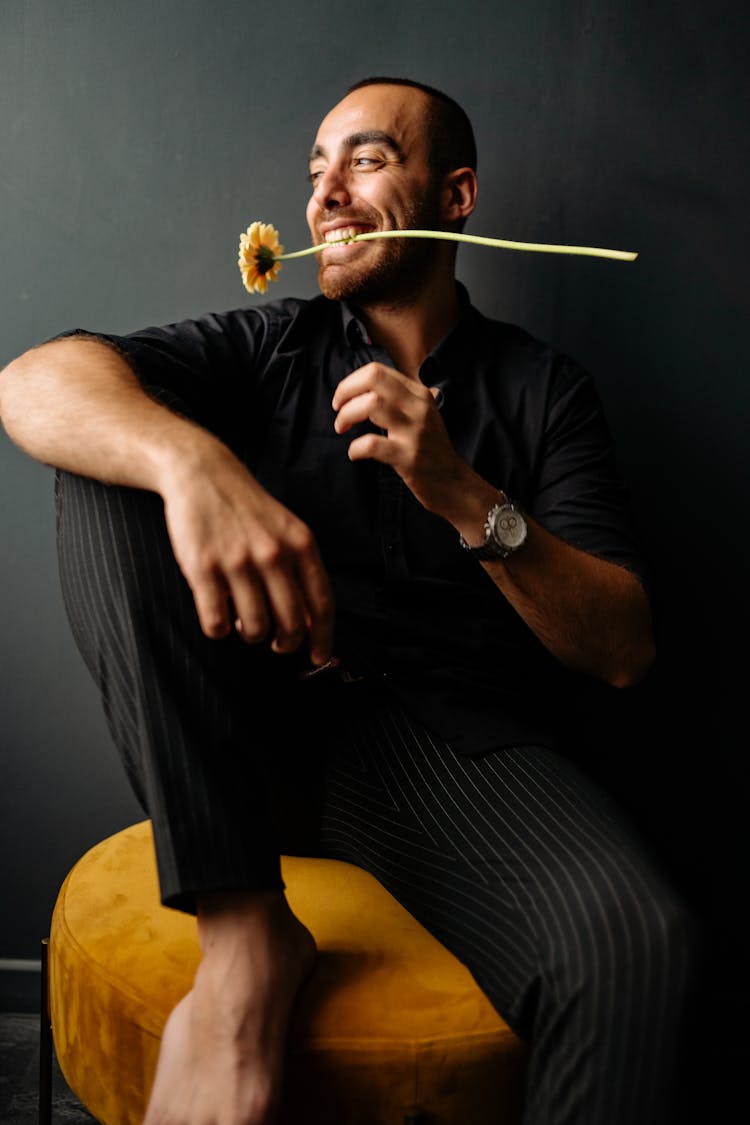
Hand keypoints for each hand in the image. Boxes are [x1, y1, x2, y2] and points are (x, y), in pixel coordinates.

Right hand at [160, 439, 333, 663]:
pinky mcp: (203, 567)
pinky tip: (219, 616)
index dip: (323, 639)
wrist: (203, 472)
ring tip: (243, 621)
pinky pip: (216, 623)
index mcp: (301, 544)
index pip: (322, 605)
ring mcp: (237, 561)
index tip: (317, 658)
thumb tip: (312, 622)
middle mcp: (273, 554)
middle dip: (285, 644)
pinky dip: (219, 630)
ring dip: (250, 635)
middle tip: (275, 643)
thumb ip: (301, 569)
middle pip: (291, 624)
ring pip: (254, 629)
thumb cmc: (247, 509)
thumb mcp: (287, 529)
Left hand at [332, 361, 469, 515]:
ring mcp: (415, 432)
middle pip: (374, 378)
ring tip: (342, 428)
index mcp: (420, 394)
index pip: (378, 371)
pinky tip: (354, 454)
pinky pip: (372, 444)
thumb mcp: (423, 416)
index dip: (352, 381)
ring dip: (347, 415)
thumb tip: (364, 390)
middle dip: (346, 390)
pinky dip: (355, 448)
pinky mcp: (409, 457)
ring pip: (372, 404)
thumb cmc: (432, 451)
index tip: (343, 398)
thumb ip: (400, 400)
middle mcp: (419, 408)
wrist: (455, 484)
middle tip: (337, 408)